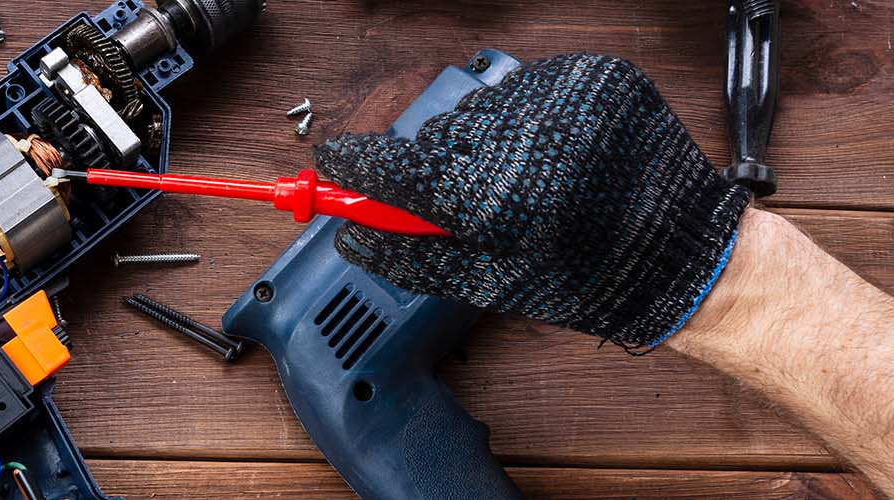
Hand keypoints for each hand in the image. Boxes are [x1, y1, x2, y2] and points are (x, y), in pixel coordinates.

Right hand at [315, 53, 749, 349]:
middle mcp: (527, 137)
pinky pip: (527, 90)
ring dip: (482, 141)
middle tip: (457, 200)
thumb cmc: (593, 280)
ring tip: (521, 180)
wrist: (689, 255)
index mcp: (497, 198)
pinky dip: (525, 120)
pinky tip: (550, 155)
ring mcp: (564, 98)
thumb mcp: (491, 286)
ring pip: (480, 111)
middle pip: (435, 136)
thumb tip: (350, 234)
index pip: (394, 167)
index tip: (333, 161)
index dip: (355, 165)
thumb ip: (411, 257)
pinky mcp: (594, 77)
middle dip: (433, 167)